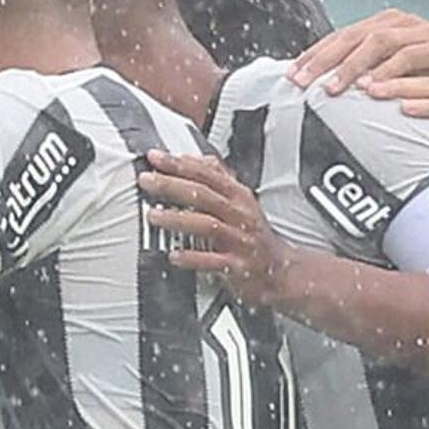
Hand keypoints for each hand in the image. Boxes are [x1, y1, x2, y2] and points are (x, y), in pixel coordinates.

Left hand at [140, 151, 291, 305]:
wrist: (281, 270)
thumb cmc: (255, 235)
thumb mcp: (241, 201)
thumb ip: (219, 178)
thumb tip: (196, 158)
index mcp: (238, 196)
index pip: (207, 173)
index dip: (180, 164)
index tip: (156, 157)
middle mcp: (240, 215)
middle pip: (204, 194)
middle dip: (172, 185)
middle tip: (147, 180)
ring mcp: (239, 240)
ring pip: (207, 224)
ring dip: (178, 219)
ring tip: (154, 216)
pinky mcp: (238, 266)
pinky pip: (214, 261)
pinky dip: (193, 258)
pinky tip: (174, 255)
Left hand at [288, 9, 428, 102]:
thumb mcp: (399, 75)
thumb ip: (368, 76)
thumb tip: (326, 92)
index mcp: (385, 26)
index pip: (341, 37)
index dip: (314, 55)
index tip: (289, 77)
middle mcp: (401, 23)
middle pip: (353, 36)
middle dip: (324, 60)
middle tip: (301, 83)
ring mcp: (423, 33)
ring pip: (379, 44)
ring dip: (352, 67)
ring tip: (332, 90)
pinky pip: (412, 57)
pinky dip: (390, 72)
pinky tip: (373, 89)